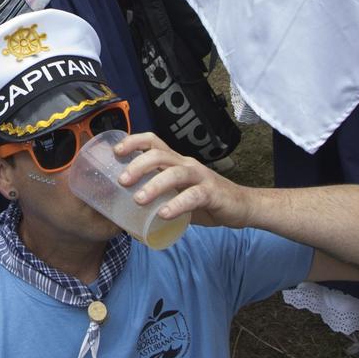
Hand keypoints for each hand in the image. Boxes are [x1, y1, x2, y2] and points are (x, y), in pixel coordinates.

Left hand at [113, 132, 249, 227]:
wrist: (243, 206)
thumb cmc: (205, 201)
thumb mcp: (178, 194)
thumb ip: (158, 197)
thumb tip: (127, 210)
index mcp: (176, 162)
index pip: (153, 142)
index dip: (133, 142)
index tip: (115, 152)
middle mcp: (187, 164)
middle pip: (159, 155)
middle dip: (137, 165)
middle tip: (122, 181)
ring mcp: (201, 177)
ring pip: (175, 173)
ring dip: (154, 185)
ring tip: (138, 199)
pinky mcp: (213, 193)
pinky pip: (193, 196)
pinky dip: (177, 204)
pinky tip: (165, 214)